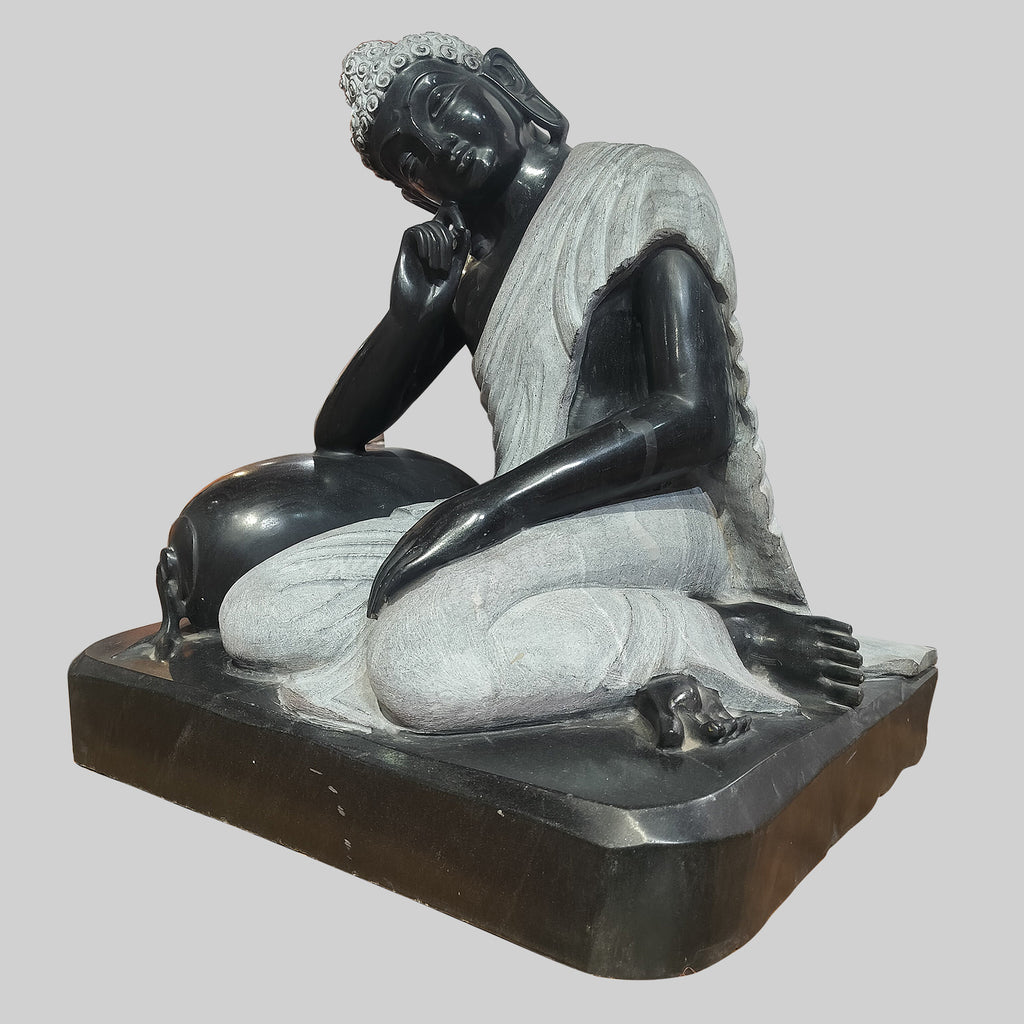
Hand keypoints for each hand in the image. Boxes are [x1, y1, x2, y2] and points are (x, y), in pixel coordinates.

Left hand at [366, 485, 505, 617]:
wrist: (502, 502)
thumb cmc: (492, 512)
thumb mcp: (467, 522)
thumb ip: (456, 535)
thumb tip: (459, 549)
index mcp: (426, 525)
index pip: (399, 553)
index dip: (387, 574)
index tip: (381, 591)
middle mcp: (420, 531)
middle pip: (390, 562)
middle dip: (378, 586)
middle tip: (370, 608)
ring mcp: (426, 540)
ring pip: (392, 569)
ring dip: (380, 591)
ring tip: (373, 611)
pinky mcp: (434, 551)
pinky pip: (406, 571)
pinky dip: (392, 587)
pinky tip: (384, 601)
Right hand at [390, 203, 469, 323]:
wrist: (418, 316)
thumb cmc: (437, 300)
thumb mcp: (456, 273)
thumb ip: (461, 252)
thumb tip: (465, 230)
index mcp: (442, 251)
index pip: (446, 223)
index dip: (454, 215)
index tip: (461, 228)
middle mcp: (429, 248)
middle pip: (439, 223)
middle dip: (447, 239)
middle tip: (446, 266)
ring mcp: (416, 249)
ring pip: (428, 226)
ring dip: (438, 245)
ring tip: (437, 268)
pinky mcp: (404, 252)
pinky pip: (414, 232)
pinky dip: (425, 242)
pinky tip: (426, 259)